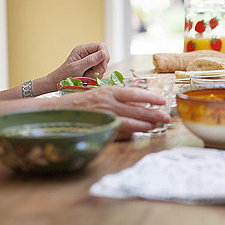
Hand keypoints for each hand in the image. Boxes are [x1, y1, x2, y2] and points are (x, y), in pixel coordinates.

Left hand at [46, 43, 109, 89]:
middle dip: (101, 66)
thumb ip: (90, 60)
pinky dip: (97, 76)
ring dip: (98, 72)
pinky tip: (88, 78)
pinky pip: (100, 70)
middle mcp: (87, 53)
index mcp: (83, 49)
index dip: (105, 54)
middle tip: (92, 74)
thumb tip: (103, 53)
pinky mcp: (92, 67)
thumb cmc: (64, 75)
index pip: (101, 46)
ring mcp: (90, 60)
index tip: (103, 65)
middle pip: (104, 56)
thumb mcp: (77, 68)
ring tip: (87, 77)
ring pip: (103, 64)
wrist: (58, 83)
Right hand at [56, 86, 170, 140]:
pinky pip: (117, 131)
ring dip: (144, 125)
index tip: (162, 100)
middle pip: (135, 109)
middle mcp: (107, 103)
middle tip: (166, 118)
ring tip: (156, 126)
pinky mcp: (98, 128)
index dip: (150, 97)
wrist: (57, 111)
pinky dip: (129, 133)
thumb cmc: (82, 102)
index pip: (134, 93)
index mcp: (109, 91)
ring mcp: (102, 116)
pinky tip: (138, 133)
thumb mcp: (101, 93)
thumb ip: (118, 98)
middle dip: (153, 114)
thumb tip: (140, 104)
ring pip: (129, 122)